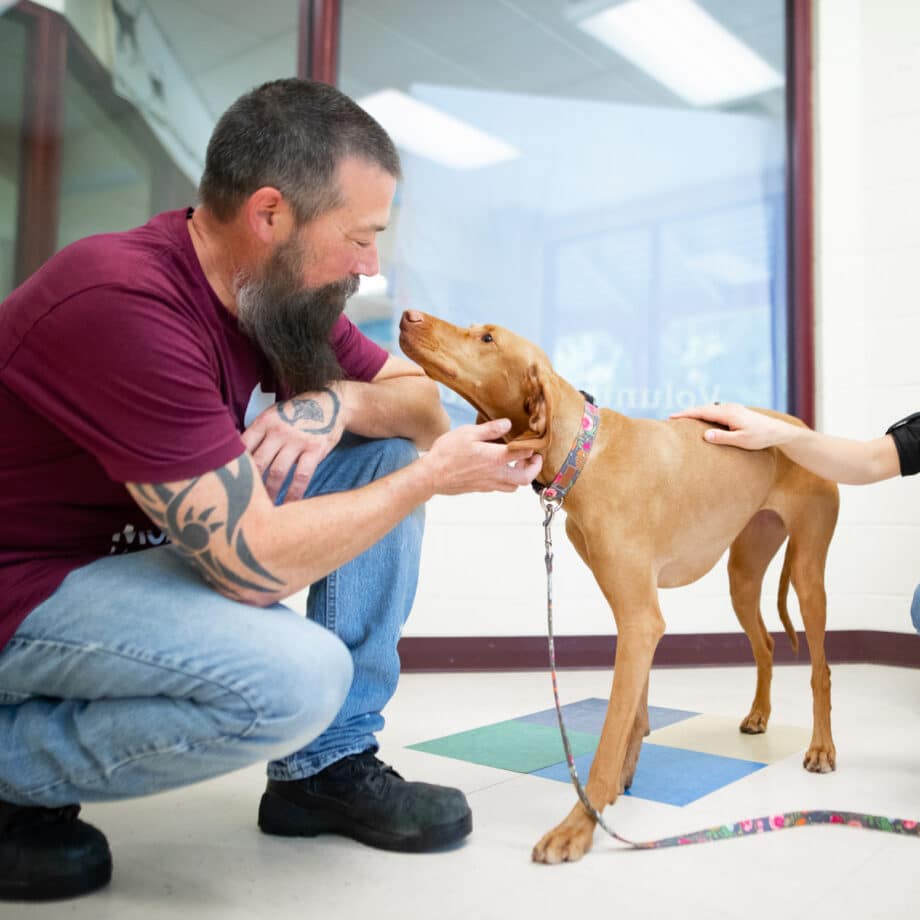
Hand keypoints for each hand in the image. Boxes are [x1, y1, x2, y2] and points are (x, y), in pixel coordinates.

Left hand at [242, 387, 346, 501]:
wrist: (330, 403)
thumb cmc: (297, 413)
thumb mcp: (275, 414)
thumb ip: (259, 433)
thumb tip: (238, 456)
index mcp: (265, 421)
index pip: (244, 445)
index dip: (236, 465)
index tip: (233, 482)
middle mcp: (279, 430)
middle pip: (258, 462)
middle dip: (252, 484)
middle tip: (247, 500)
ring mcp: (298, 440)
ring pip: (278, 472)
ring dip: (271, 492)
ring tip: (266, 506)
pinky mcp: (315, 450)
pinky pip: (301, 476)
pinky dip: (294, 493)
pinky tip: (289, 503)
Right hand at [420, 418, 542, 494]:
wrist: (431, 476)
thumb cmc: (447, 453)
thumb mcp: (468, 433)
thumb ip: (491, 429)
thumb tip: (507, 424)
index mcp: (495, 458)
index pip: (524, 454)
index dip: (532, 448)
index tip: (534, 442)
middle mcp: (495, 474)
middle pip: (525, 478)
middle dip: (534, 468)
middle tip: (533, 458)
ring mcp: (488, 484)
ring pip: (514, 486)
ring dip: (520, 475)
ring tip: (517, 463)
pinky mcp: (481, 488)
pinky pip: (501, 487)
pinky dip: (507, 480)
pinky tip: (499, 469)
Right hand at [670, 403, 795, 449]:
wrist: (778, 431)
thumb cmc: (761, 437)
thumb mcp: (742, 441)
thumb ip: (723, 438)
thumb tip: (704, 434)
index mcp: (728, 413)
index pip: (701, 411)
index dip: (685, 414)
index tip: (671, 417)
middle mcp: (728, 407)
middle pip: (703, 408)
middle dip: (687, 413)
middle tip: (671, 418)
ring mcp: (732, 408)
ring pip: (709, 409)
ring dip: (695, 413)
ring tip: (682, 419)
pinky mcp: (735, 412)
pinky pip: (715, 411)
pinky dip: (704, 414)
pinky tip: (701, 420)